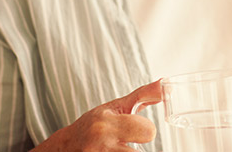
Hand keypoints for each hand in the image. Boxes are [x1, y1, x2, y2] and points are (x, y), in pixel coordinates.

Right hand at [33, 80, 161, 151]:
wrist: (65, 146)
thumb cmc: (93, 124)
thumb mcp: (115, 107)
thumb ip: (142, 96)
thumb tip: (166, 86)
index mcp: (108, 124)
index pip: (148, 131)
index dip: (146, 130)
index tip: (136, 129)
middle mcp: (102, 143)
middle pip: (141, 151)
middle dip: (139, 145)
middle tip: (129, 141)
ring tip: (120, 147)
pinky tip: (114, 151)